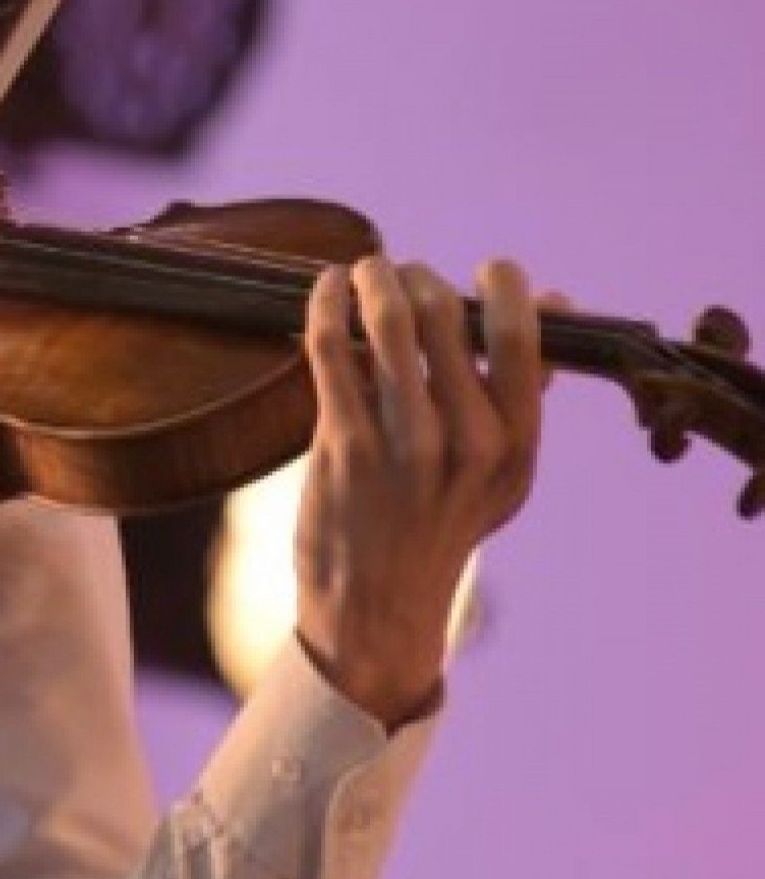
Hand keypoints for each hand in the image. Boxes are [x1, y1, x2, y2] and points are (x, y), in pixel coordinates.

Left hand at [294, 255, 552, 727]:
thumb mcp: (504, 472)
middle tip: (399, 272)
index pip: (521, 339)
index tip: (485, 270)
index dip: (504, 286)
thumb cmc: (440, 526)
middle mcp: (469, 444)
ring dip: (370, 279)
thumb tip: (556, 300)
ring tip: (362, 270)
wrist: (377, 608)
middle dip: (419, 278)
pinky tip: (323, 290)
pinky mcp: (343, 447)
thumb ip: (527, 390)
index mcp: (518, 446)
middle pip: (445, 318)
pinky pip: (331, 349)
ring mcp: (404, 445)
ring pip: (388, 323)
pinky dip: (324, 306)